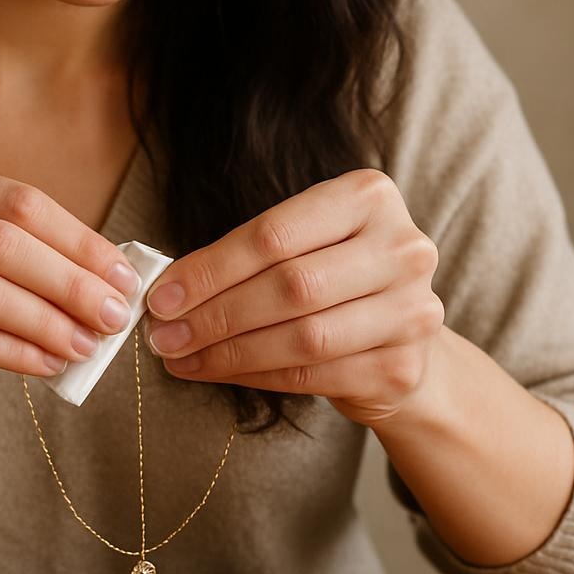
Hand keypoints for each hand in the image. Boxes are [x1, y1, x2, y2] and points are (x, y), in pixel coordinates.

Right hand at [0, 159, 141, 423]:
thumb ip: (9, 252)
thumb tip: (103, 279)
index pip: (17, 202)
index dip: (79, 239)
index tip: (123, 276)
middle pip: (2, 242)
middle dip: (71, 281)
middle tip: (114, 315)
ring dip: (47, 321)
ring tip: (86, 345)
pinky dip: (15, 352)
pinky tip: (47, 364)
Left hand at [143, 169, 444, 427]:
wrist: (402, 338)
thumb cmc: (336, 280)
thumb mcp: (303, 244)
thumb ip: (247, 255)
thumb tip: (168, 290)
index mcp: (369, 197)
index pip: (275, 235)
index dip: (211, 269)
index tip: (162, 296)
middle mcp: (402, 248)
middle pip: (290, 285)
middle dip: (215, 314)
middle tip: (163, 334)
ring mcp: (411, 310)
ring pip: (303, 336)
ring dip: (229, 351)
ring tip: (180, 357)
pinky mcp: (401, 367)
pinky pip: (313, 375)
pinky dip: (255, 376)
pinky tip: (217, 373)